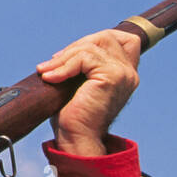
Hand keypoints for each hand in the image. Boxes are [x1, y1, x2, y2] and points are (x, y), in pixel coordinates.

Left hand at [36, 30, 141, 154]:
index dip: (95, 39)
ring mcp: (123, 73)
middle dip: (76, 45)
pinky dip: (64, 66)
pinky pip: (84, 57)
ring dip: (64, 57)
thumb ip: (82, 65)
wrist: (77, 139)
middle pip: (105, 36)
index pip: (123, 38)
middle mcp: (129, 72)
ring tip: (47, 72)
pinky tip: (50, 78)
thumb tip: (63, 52)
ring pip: (91, 46)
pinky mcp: (112, 76)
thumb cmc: (74, 116)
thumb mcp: (79, 84)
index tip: (69, 55)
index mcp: (125, 73)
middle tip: (54, 63)